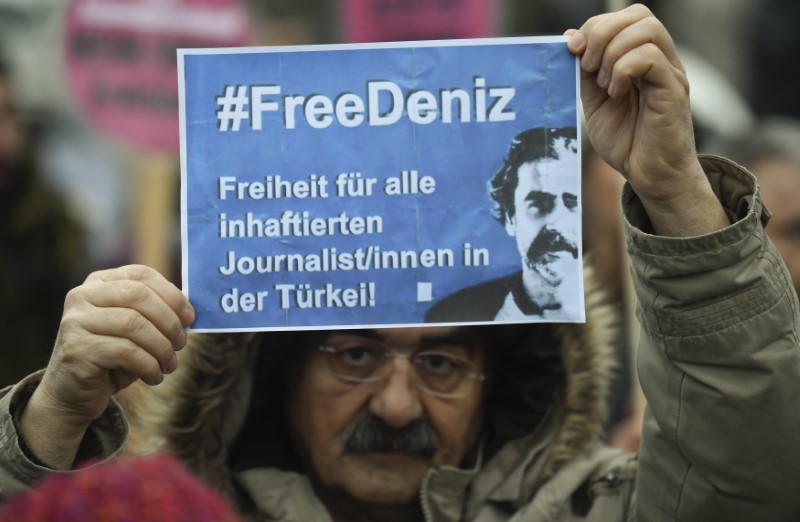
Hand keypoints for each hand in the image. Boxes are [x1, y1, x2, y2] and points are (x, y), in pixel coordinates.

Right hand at [20, 265, 193, 468]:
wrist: (73, 394)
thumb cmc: (112, 359)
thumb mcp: (136, 330)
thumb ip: (156, 314)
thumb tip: (188, 313)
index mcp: (99, 283)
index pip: (142, 275)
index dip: (172, 295)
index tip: (190, 318)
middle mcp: (82, 296)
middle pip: (138, 296)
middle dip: (169, 321)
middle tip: (181, 344)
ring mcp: (75, 321)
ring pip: (133, 324)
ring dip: (161, 347)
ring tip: (169, 365)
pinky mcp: (76, 349)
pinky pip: (125, 352)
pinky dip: (148, 365)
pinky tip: (154, 377)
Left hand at [566, 4, 728, 235]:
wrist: (649, 177)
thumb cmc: (626, 142)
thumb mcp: (594, 102)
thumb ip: (585, 72)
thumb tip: (570, 37)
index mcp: (642, 58)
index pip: (626, 17)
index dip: (595, 26)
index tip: (574, 51)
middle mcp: (661, 60)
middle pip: (639, 14)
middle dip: (602, 32)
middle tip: (587, 66)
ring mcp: (670, 73)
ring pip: (647, 30)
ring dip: (613, 53)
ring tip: (604, 85)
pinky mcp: (674, 91)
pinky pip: (650, 58)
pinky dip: (624, 70)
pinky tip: (616, 94)